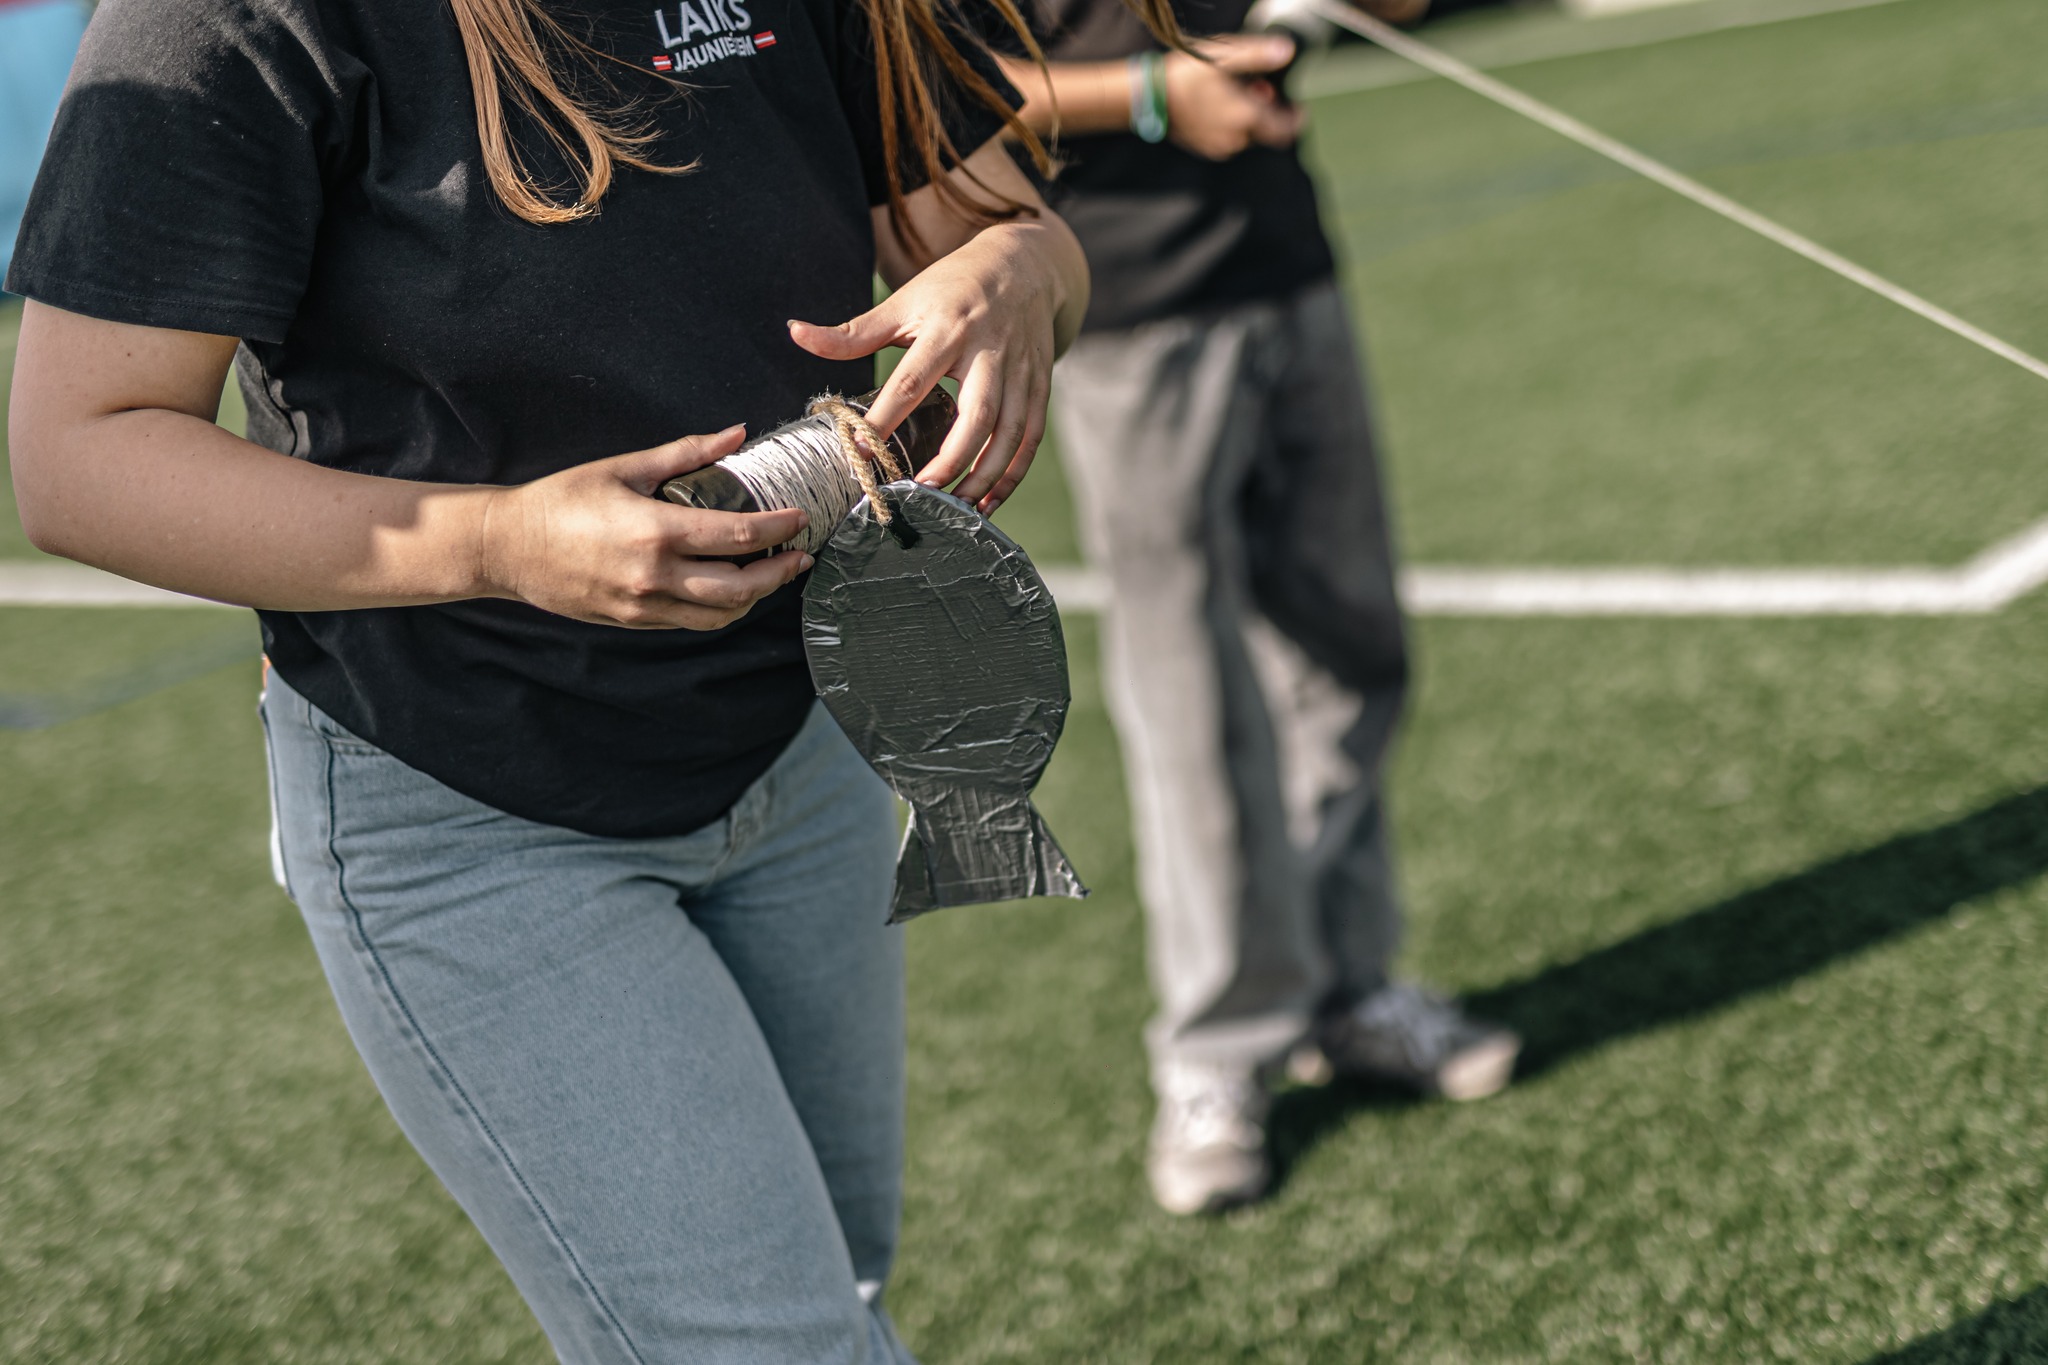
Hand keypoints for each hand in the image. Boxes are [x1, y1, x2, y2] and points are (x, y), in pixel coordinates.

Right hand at [479, 425, 812, 629]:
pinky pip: (691, 622)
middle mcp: (656, 576)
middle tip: (799, 556)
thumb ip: (685, 454)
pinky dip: (720, 609)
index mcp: (657, 532)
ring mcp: (645, 605)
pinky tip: (730, 589)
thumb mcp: (624, 468)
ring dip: (754, 597)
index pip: (739, 536)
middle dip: (778, 573)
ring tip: (771, 574)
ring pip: (720, 615)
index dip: (779, 528)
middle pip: (740, 588)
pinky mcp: (635, 622)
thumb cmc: (561, 501)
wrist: (508, 547)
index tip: (800, 518)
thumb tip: (735, 433)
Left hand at [788, 219, 1069, 514]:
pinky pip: (1031, 438)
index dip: (887, 417)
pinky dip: (1012, 474)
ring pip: (1010, 432)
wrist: (1025, 265)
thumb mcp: (903, 302)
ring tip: (955, 509)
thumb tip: (794, 332)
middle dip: (951, 458)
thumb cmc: (953, 287)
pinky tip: (988, 502)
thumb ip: (851, 331)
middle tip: (920, 491)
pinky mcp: (1041, 386)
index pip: (912, 379)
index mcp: (948, 328)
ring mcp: (1021, 370)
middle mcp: (989, 351)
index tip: (862, 451)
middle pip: (977, 413)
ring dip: (984, 476)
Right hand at [1164, 34, 1305, 160]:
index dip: (1294, 120)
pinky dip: (1229, 125)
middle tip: (1254, 87)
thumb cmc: (1187, 75)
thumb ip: (1258, 55)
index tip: (1298, 109)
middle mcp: (1235, 139)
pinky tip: (1217, 107)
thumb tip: (1286, 51)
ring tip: (1231, 94)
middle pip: (1263, 130)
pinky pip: (1227, 139)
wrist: (1150, 97)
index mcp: (1246, 118)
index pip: (1283, 130)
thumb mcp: (1225, 58)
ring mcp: (1218, 147)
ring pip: (1245, 135)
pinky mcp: (1204, 149)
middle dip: (1264, 111)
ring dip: (1246, 118)